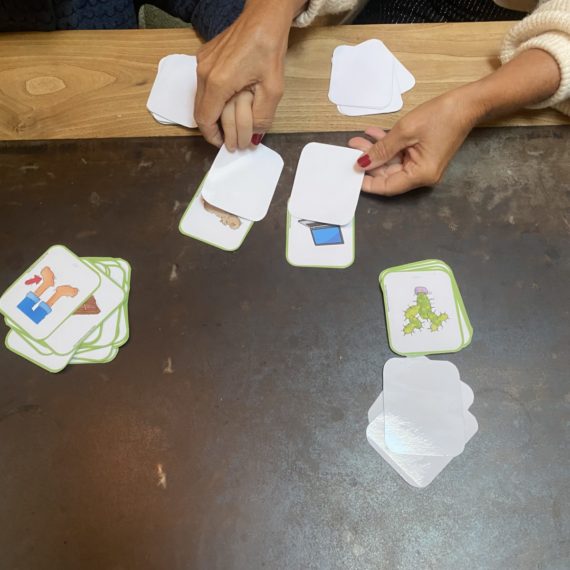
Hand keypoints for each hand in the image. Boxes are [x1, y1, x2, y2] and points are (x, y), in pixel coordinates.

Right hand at [195, 0, 296, 146]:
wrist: (264, 16)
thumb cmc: (269, 47)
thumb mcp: (273, 89)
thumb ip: (262, 117)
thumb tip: (254, 137)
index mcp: (218, 82)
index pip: (205, 120)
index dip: (214, 137)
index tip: (225, 144)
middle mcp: (204, 72)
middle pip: (200, 112)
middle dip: (213, 129)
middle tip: (229, 139)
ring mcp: (202, 63)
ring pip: (201, 99)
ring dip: (213, 114)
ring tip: (231, 122)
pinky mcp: (205, 57)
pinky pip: (204, 85)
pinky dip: (213, 98)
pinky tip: (229, 101)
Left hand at [349, 48, 561, 195]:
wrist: (468, 102)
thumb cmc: (440, 116)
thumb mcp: (405, 131)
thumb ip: (382, 149)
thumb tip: (362, 163)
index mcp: (420, 175)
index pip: (387, 187)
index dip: (367, 182)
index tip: (350, 173)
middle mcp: (421, 175)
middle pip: (387, 174)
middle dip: (368, 161)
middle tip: (351, 148)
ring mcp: (422, 165)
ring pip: (391, 162)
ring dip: (375, 150)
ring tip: (357, 140)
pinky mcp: (422, 154)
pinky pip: (399, 153)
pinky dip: (387, 145)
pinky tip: (372, 134)